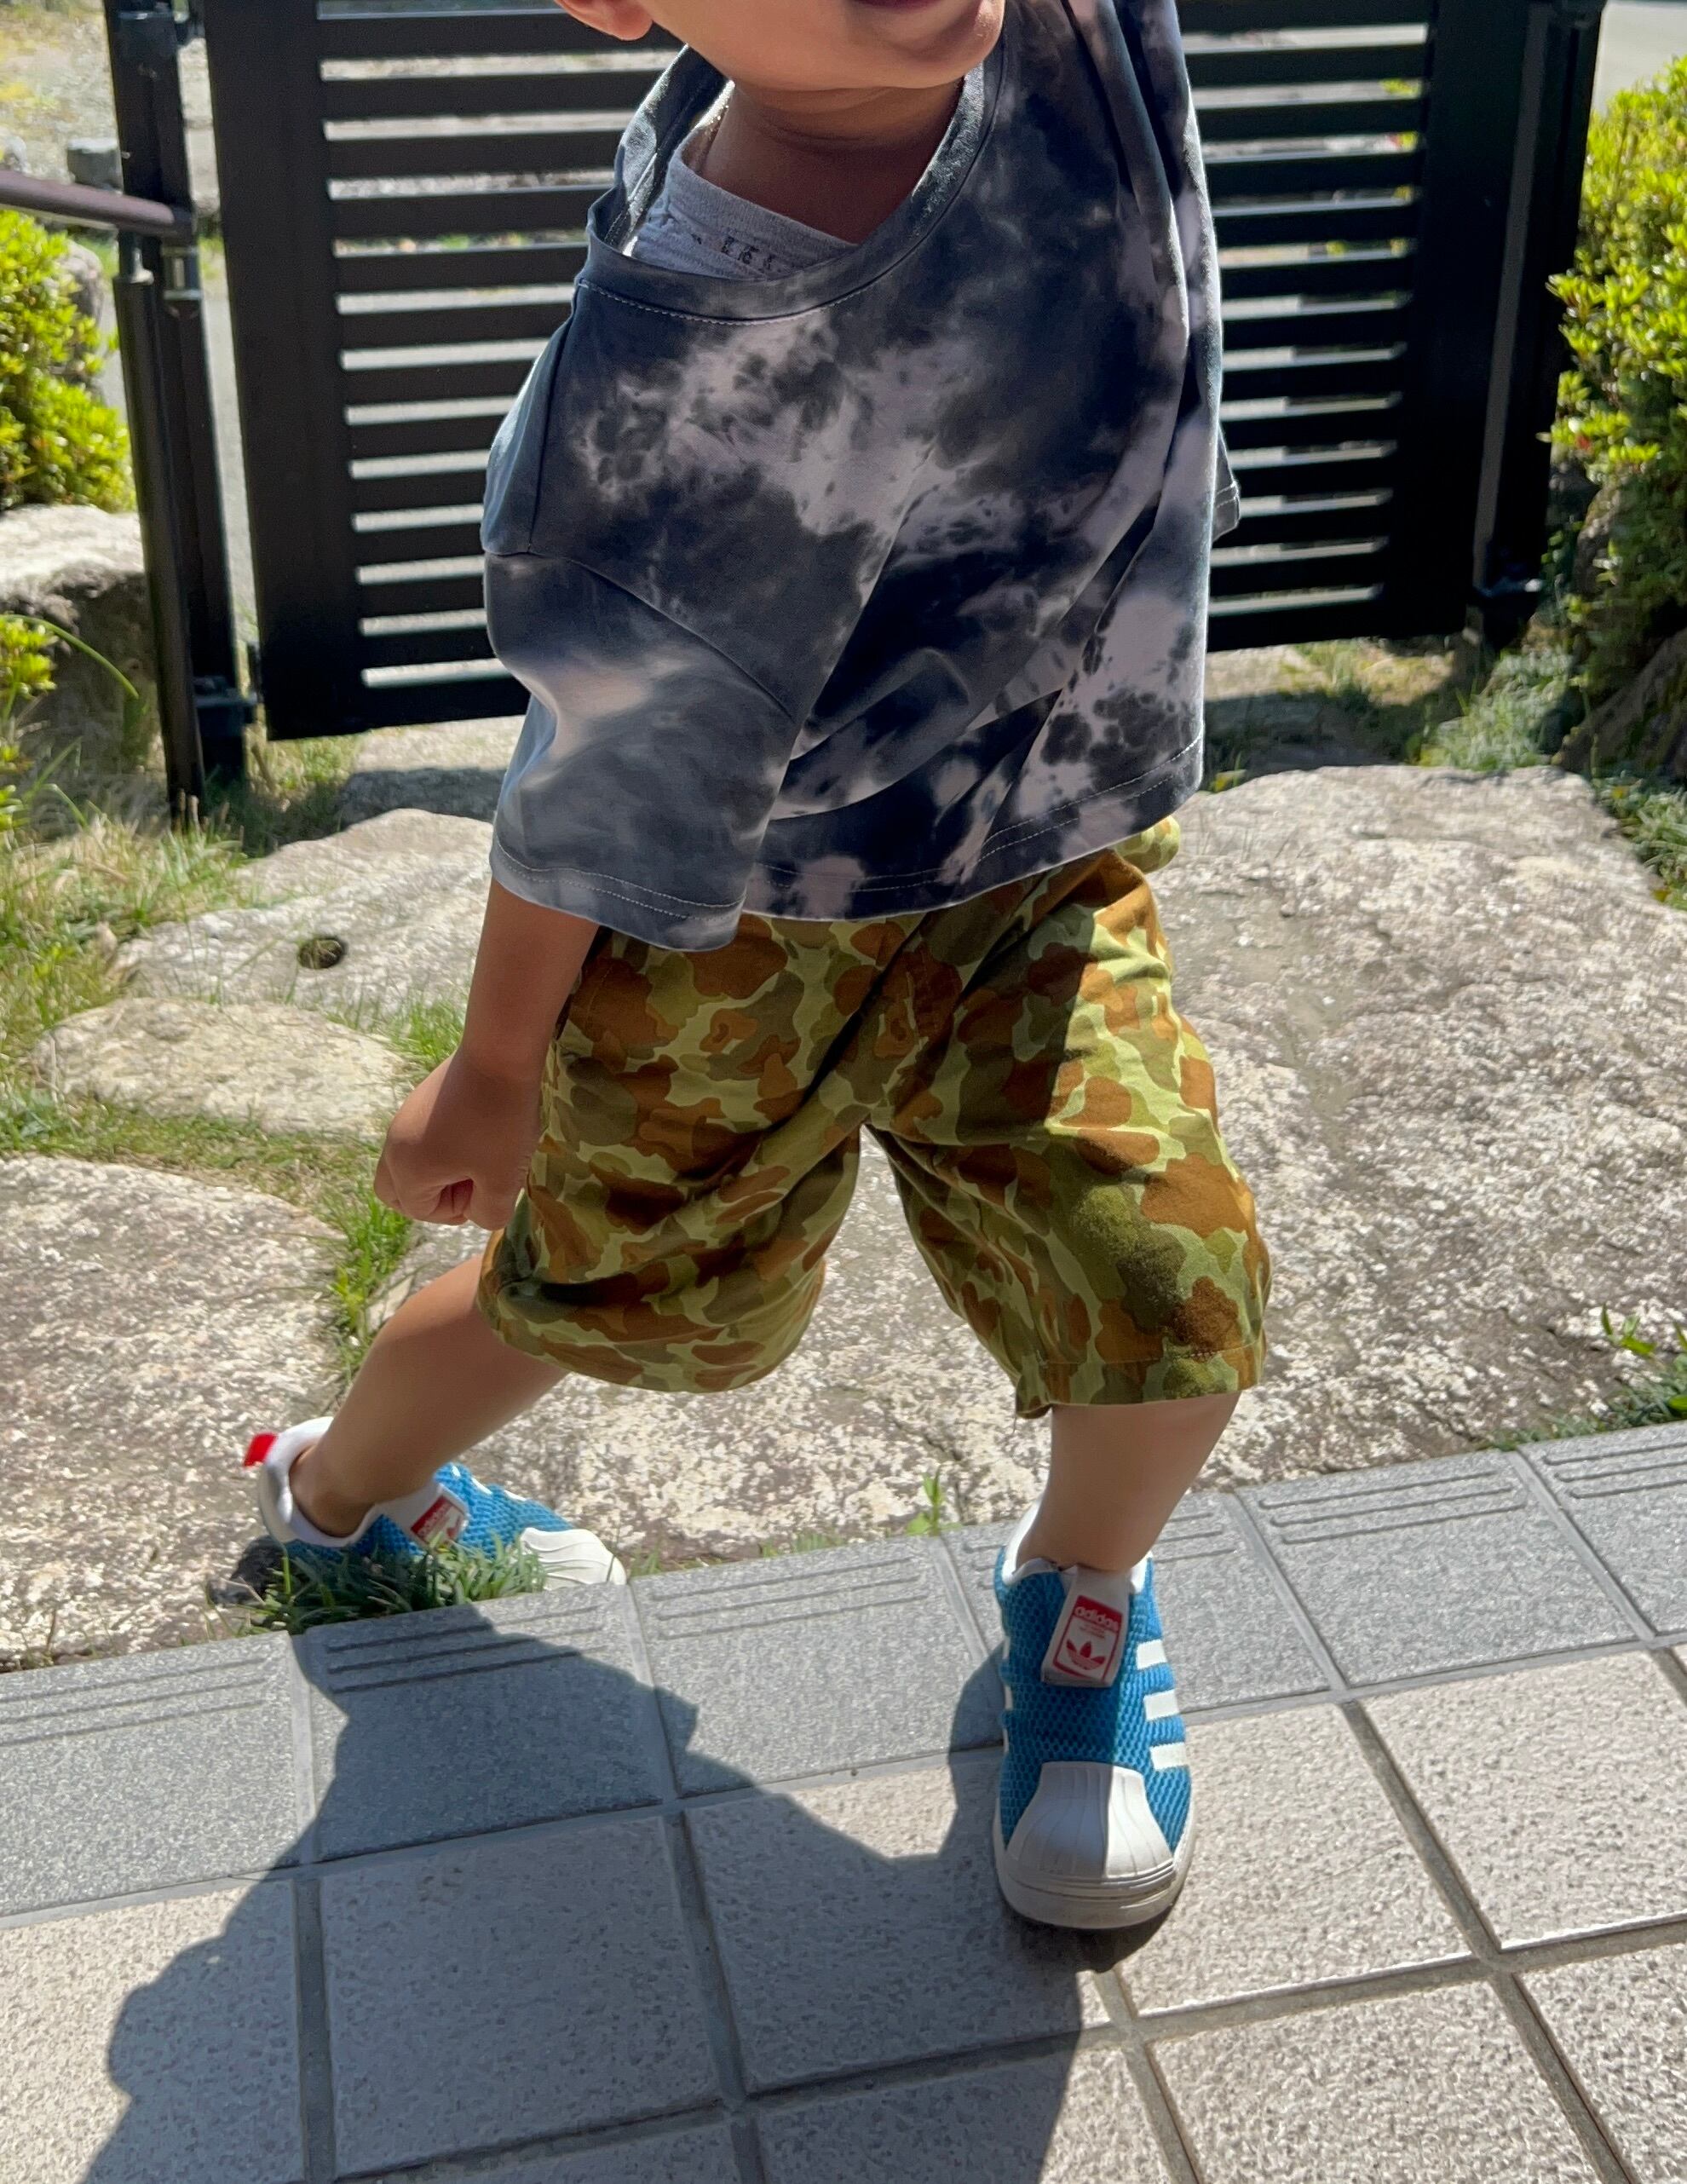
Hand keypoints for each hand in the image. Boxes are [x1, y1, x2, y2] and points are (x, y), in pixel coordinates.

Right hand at [373, 1051, 541, 1228]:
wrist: (499, 1053)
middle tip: (472, 1181)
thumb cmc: (500, 1122)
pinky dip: (440, 1148)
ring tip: (478, 1157)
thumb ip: (488, 1213)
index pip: (421, 1211)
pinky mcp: (418, 1101)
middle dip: (432, 1198)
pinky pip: (418, 1140)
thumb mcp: (504, 1180)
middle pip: (396, 1192)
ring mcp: (402, 1120)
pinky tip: (477, 1131)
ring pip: (406, 1165)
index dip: (459, 1208)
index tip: (487, 1183)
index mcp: (406, 1169)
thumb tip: (476, 1213)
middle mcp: (394, 1145)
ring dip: (438, 1172)